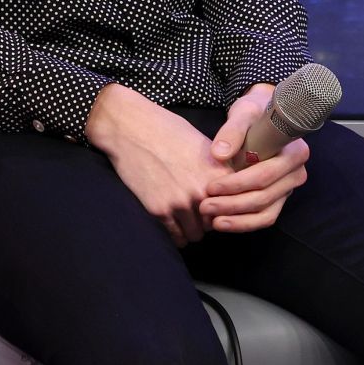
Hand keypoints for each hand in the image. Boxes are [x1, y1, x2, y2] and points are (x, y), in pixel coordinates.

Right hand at [86, 84, 229, 246]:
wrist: (131, 127)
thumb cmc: (167, 129)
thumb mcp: (203, 144)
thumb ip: (218, 168)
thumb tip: (229, 186)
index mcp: (219, 174)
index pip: (232, 206)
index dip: (222, 206)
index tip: (213, 205)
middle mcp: (204, 191)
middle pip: (215, 223)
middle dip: (206, 220)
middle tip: (195, 212)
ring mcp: (181, 202)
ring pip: (196, 234)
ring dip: (190, 228)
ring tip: (183, 219)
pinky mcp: (159, 210)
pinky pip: (176, 237)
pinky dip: (175, 234)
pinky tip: (171, 223)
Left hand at [201, 85, 309, 233]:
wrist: (261, 116)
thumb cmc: (254, 113)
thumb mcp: (244, 113)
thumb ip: (232, 130)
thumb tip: (219, 154)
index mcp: (294, 152)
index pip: (265, 175)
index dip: (237, 184)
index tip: (211, 187)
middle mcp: (296, 173)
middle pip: (264, 197)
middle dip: (232, 204)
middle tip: (204, 205)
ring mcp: (288, 188)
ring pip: (265, 213)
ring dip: (237, 219)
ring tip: (211, 219)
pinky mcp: (278, 198)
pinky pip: (264, 217)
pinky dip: (243, 223)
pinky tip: (221, 223)